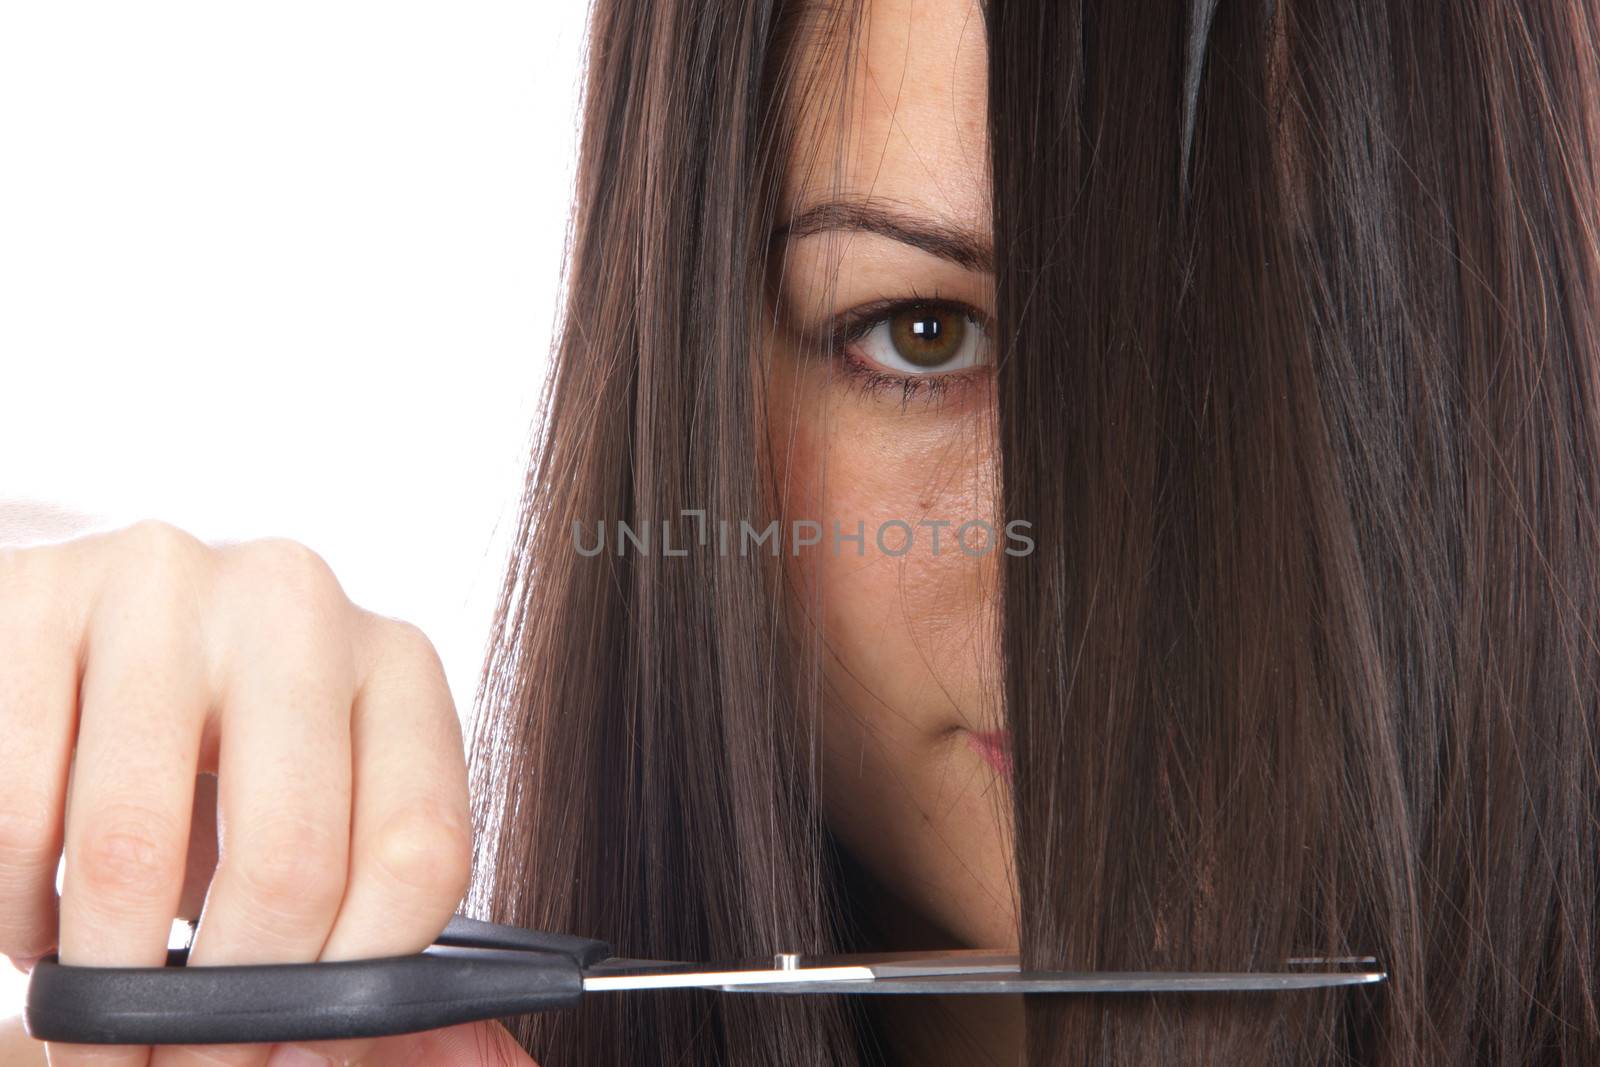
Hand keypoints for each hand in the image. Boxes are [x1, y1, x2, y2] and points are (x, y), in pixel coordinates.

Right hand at [0, 519, 476, 1066]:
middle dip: (223, 1010)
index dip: (353, 991)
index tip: (292, 1056)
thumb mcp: (311, 813)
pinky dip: (16, 911)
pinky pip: (16, 819)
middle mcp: (297, 604)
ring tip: (98, 1008)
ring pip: (130, 853)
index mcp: (398, 664)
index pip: (416, 854)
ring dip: (102, 983)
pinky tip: (37, 915)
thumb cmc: (214, 754)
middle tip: (179, 1061)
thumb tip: (402, 1059)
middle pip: (287, 863)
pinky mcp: (37, 598)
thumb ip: (368, 927)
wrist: (77, 638)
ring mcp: (165, 587)